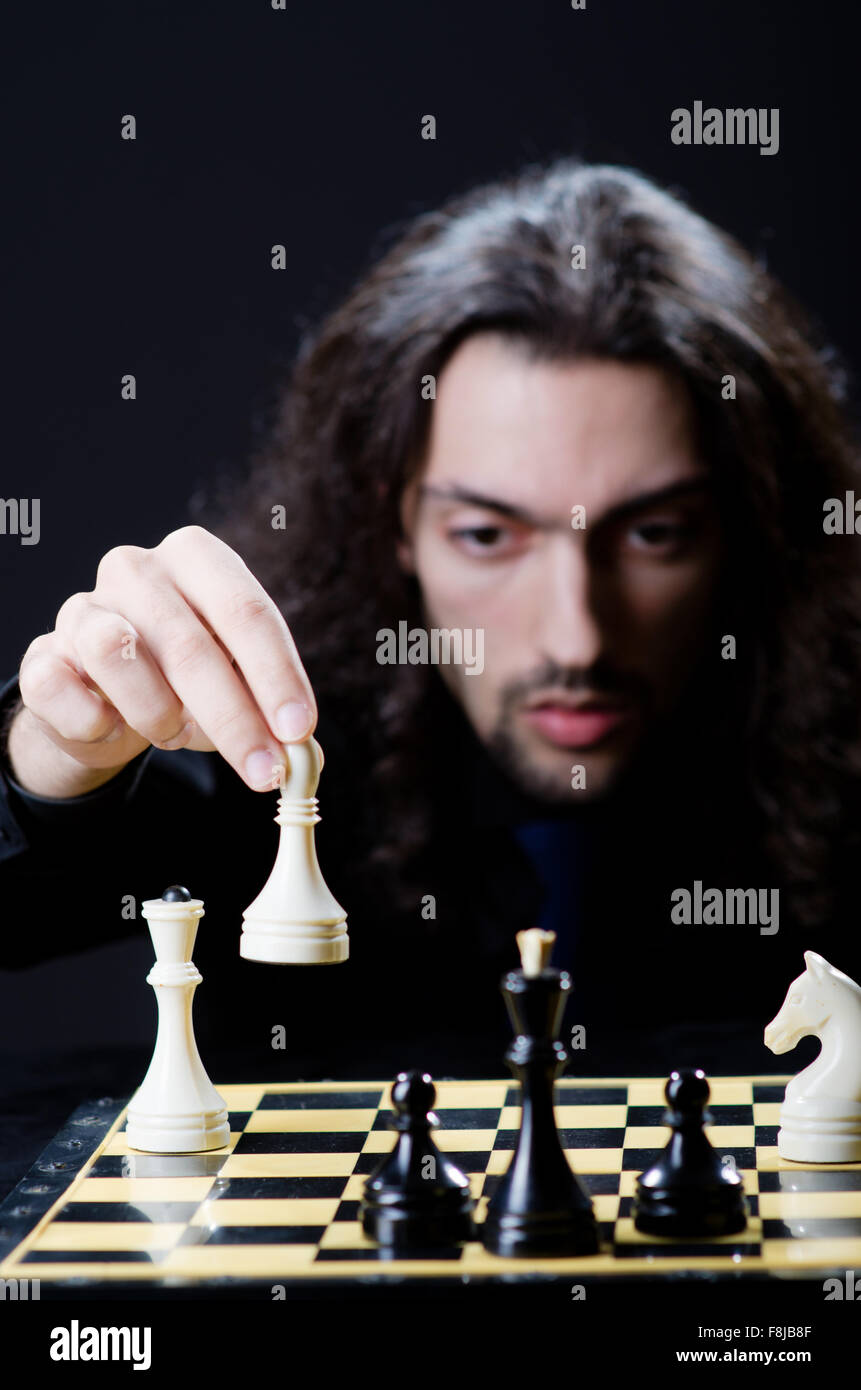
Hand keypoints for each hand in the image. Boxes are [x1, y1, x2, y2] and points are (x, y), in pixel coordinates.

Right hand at [8, 526, 315, 797]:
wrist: (103, 699)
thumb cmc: (184, 681)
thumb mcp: (238, 686)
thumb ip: (272, 716)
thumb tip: (306, 759)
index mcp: (197, 559)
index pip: (246, 610)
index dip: (277, 675)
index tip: (298, 730)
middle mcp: (136, 569)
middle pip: (190, 644)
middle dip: (235, 719)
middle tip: (265, 771)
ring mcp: (82, 608)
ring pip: (117, 654)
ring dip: (158, 713)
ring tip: (173, 732)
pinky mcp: (43, 656)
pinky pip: (62, 690)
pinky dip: (95, 721)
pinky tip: (112, 726)